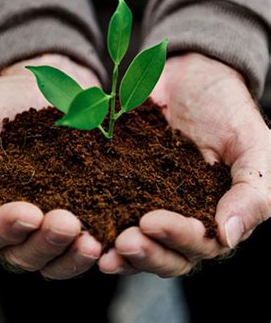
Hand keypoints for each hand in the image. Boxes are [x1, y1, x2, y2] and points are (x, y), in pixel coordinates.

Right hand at [0, 54, 102, 278]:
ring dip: (71, 256)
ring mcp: (44, 225)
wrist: (34, 88)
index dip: (6, 227)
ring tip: (91, 241)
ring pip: (54, 259)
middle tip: (67, 223)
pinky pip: (81, 245)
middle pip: (23, 255)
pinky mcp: (77, 214)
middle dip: (44, 243)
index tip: (28, 212)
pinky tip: (108, 242)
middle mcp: (11, 228)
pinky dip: (93, 250)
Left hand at [99, 52, 269, 276]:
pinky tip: (79, 221)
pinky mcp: (118, 185)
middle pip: (163, 253)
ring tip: (97, 247)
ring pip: (134, 241)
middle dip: (143, 253)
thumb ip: (253, 192)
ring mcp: (145, 203)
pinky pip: (105, 208)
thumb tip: (227, 237)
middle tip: (122, 242)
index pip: (198, 244)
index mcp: (213, 217)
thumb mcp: (254, 146)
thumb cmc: (228, 111)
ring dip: (117, 250)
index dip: (176, 238)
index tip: (151, 222)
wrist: (190, 78)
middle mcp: (178, 218)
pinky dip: (94, 219)